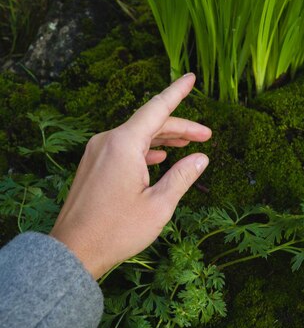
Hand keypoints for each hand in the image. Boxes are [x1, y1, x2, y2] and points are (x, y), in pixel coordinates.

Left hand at [50, 73, 210, 278]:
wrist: (74, 249)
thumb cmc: (116, 230)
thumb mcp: (159, 205)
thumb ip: (183, 176)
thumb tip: (201, 158)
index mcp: (124, 144)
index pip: (157, 108)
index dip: (177, 92)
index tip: (192, 78)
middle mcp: (107, 141)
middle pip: (149, 123)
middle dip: (179, 127)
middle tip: (206, 136)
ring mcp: (96, 152)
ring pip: (136, 135)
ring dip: (162, 138)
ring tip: (187, 144)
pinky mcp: (92, 165)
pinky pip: (123, 148)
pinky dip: (145, 149)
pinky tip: (159, 157)